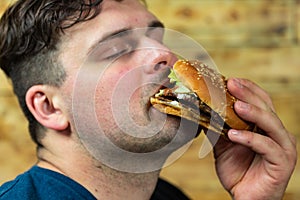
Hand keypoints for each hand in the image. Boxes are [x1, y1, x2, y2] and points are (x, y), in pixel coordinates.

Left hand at [213, 78, 296, 199]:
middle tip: (231, 84)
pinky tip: (233, 134)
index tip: (230, 80)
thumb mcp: (223, 145)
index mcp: (265, 127)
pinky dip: (250, 139)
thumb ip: (218, 127)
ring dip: (253, 113)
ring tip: (236, 106)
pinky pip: (267, 147)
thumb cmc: (237, 170)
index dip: (247, 89)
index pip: (260, 101)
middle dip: (248, 94)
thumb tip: (203, 109)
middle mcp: (277, 133)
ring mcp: (282, 147)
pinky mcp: (282, 163)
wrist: (243, 197)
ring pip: (271, 123)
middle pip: (266, 107)